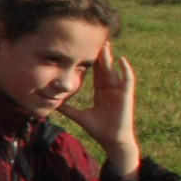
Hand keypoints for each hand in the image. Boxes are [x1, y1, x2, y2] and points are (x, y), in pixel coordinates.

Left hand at [59, 44, 139, 176]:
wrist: (111, 141)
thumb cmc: (99, 129)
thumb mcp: (80, 116)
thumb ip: (68, 109)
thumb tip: (53, 104)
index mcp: (101, 92)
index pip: (95, 73)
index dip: (90, 62)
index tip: (82, 49)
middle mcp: (110, 89)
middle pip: (104, 68)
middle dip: (99, 55)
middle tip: (93, 39)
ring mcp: (119, 91)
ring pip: (114, 71)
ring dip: (110, 58)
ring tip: (105, 45)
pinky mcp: (126, 96)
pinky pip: (127, 80)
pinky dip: (125, 70)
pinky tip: (122, 60)